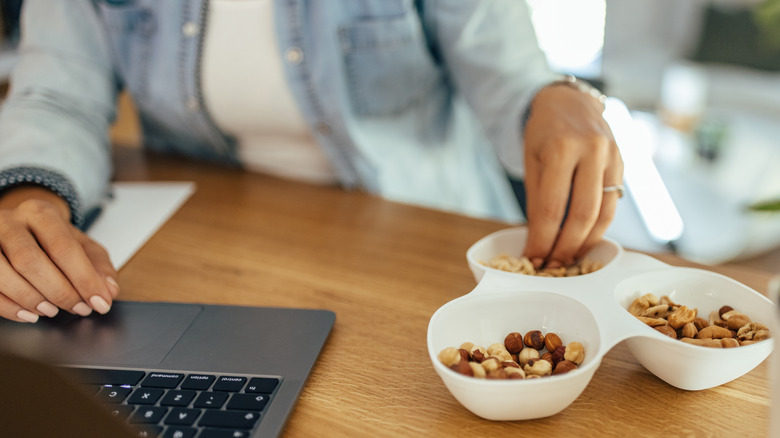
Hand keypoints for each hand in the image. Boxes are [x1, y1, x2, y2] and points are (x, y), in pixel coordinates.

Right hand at [0, 186, 117, 321]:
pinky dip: (9, 307)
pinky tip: (29, 314)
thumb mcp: (81, 245)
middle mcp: (10, 222)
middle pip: (30, 261)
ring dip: (31, 299)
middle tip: (78, 309)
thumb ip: (99, 266)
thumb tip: (109, 290)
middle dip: (59, 292)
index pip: (63, 248)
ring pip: (2, 273)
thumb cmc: (51, 239)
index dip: (83, 279)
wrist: (19, 226)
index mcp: (41, 214)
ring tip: (52, 311)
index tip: (99, 301)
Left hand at [522, 83, 622, 268]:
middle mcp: (592, 151)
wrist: (569, 101)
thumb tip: (538, 241)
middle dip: (565, 248)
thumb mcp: (531, 161)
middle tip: (551, 265)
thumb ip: (537, 199)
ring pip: (604, 214)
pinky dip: (599, 227)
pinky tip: (584, 240)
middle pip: (582, 216)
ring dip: (585, 243)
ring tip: (567, 260)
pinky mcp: (624, 163)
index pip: (552, 208)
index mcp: (561, 148)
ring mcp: (612, 156)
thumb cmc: (543, 132)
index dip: (542, 240)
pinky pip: (614, 205)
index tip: (533, 258)